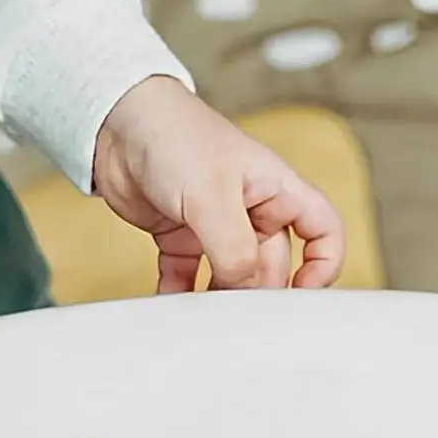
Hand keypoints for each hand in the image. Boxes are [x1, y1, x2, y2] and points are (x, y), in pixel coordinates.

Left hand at [93, 75, 345, 293]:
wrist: (113, 121)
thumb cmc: (173, 136)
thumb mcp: (212, 196)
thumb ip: (234, 251)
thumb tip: (242, 293)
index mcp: (276, 188)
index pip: (324, 230)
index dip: (324, 263)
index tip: (304, 292)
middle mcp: (252, 207)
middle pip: (274, 265)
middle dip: (258, 291)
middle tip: (239, 313)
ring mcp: (216, 223)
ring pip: (232, 275)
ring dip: (221, 298)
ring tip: (206, 316)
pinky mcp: (182, 233)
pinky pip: (189, 274)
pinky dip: (181, 292)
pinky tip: (171, 303)